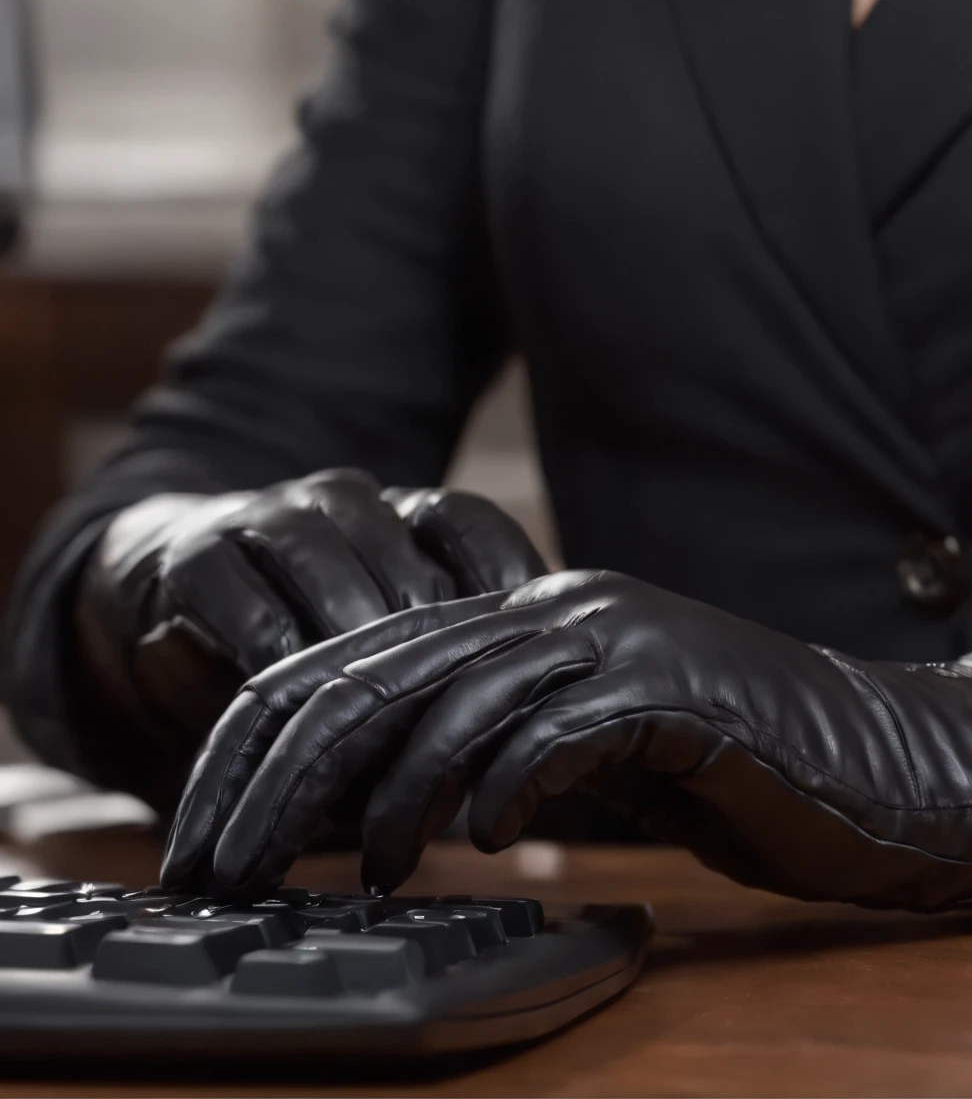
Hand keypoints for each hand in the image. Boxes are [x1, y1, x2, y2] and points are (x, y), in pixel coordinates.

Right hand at [75, 471, 546, 747]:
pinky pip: (253, 609)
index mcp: (394, 510)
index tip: (539, 639)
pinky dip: (286, 666)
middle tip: (464, 714)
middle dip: (434, 641)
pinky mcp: (201, 555)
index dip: (505, 576)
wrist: (167, 590)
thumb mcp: (382, 643)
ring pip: (332, 573)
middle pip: (403, 561)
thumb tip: (524, 736)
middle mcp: (338, 502)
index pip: (466, 521)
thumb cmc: (306, 637)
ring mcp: (267, 519)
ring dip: (360, 652)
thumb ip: (444, 665)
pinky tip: (308, 716)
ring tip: (389, 725)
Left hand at [162, 570, 971, 909]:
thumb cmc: (722, 771)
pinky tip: (484, 842)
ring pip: (455, 696)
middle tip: (223, 868)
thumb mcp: (583, 754)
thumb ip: (490, 754)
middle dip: (281, 776)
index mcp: (519, 613)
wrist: (876, 762)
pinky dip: (506, 787)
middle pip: (375, 672)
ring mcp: (613, 636)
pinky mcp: (670, 686)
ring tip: (357, 871)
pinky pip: (557, 731)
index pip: (349, 661)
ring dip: (388, 794)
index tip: (204, 835)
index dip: (258, 745)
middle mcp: (554, 606)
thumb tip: (374, 812)